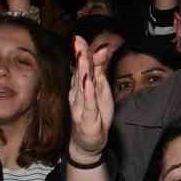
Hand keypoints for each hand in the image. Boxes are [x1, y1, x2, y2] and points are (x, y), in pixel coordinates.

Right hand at [67, 36, 114, 160]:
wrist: (87, 141)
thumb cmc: (94, 113)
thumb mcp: (101, 89)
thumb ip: (100, 70)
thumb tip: (103, 50)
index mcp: (81, 85)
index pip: (82, 66)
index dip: (81, 52)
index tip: (79, 38)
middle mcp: (78, 93)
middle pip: (80, 72)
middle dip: (80, 57)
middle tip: (78, 42)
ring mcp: (80, 105)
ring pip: (82, 86)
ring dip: (82, 71)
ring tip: (83, 58)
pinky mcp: (86, 117)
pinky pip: (88, 103)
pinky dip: (88, 93)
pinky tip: (88, 83)